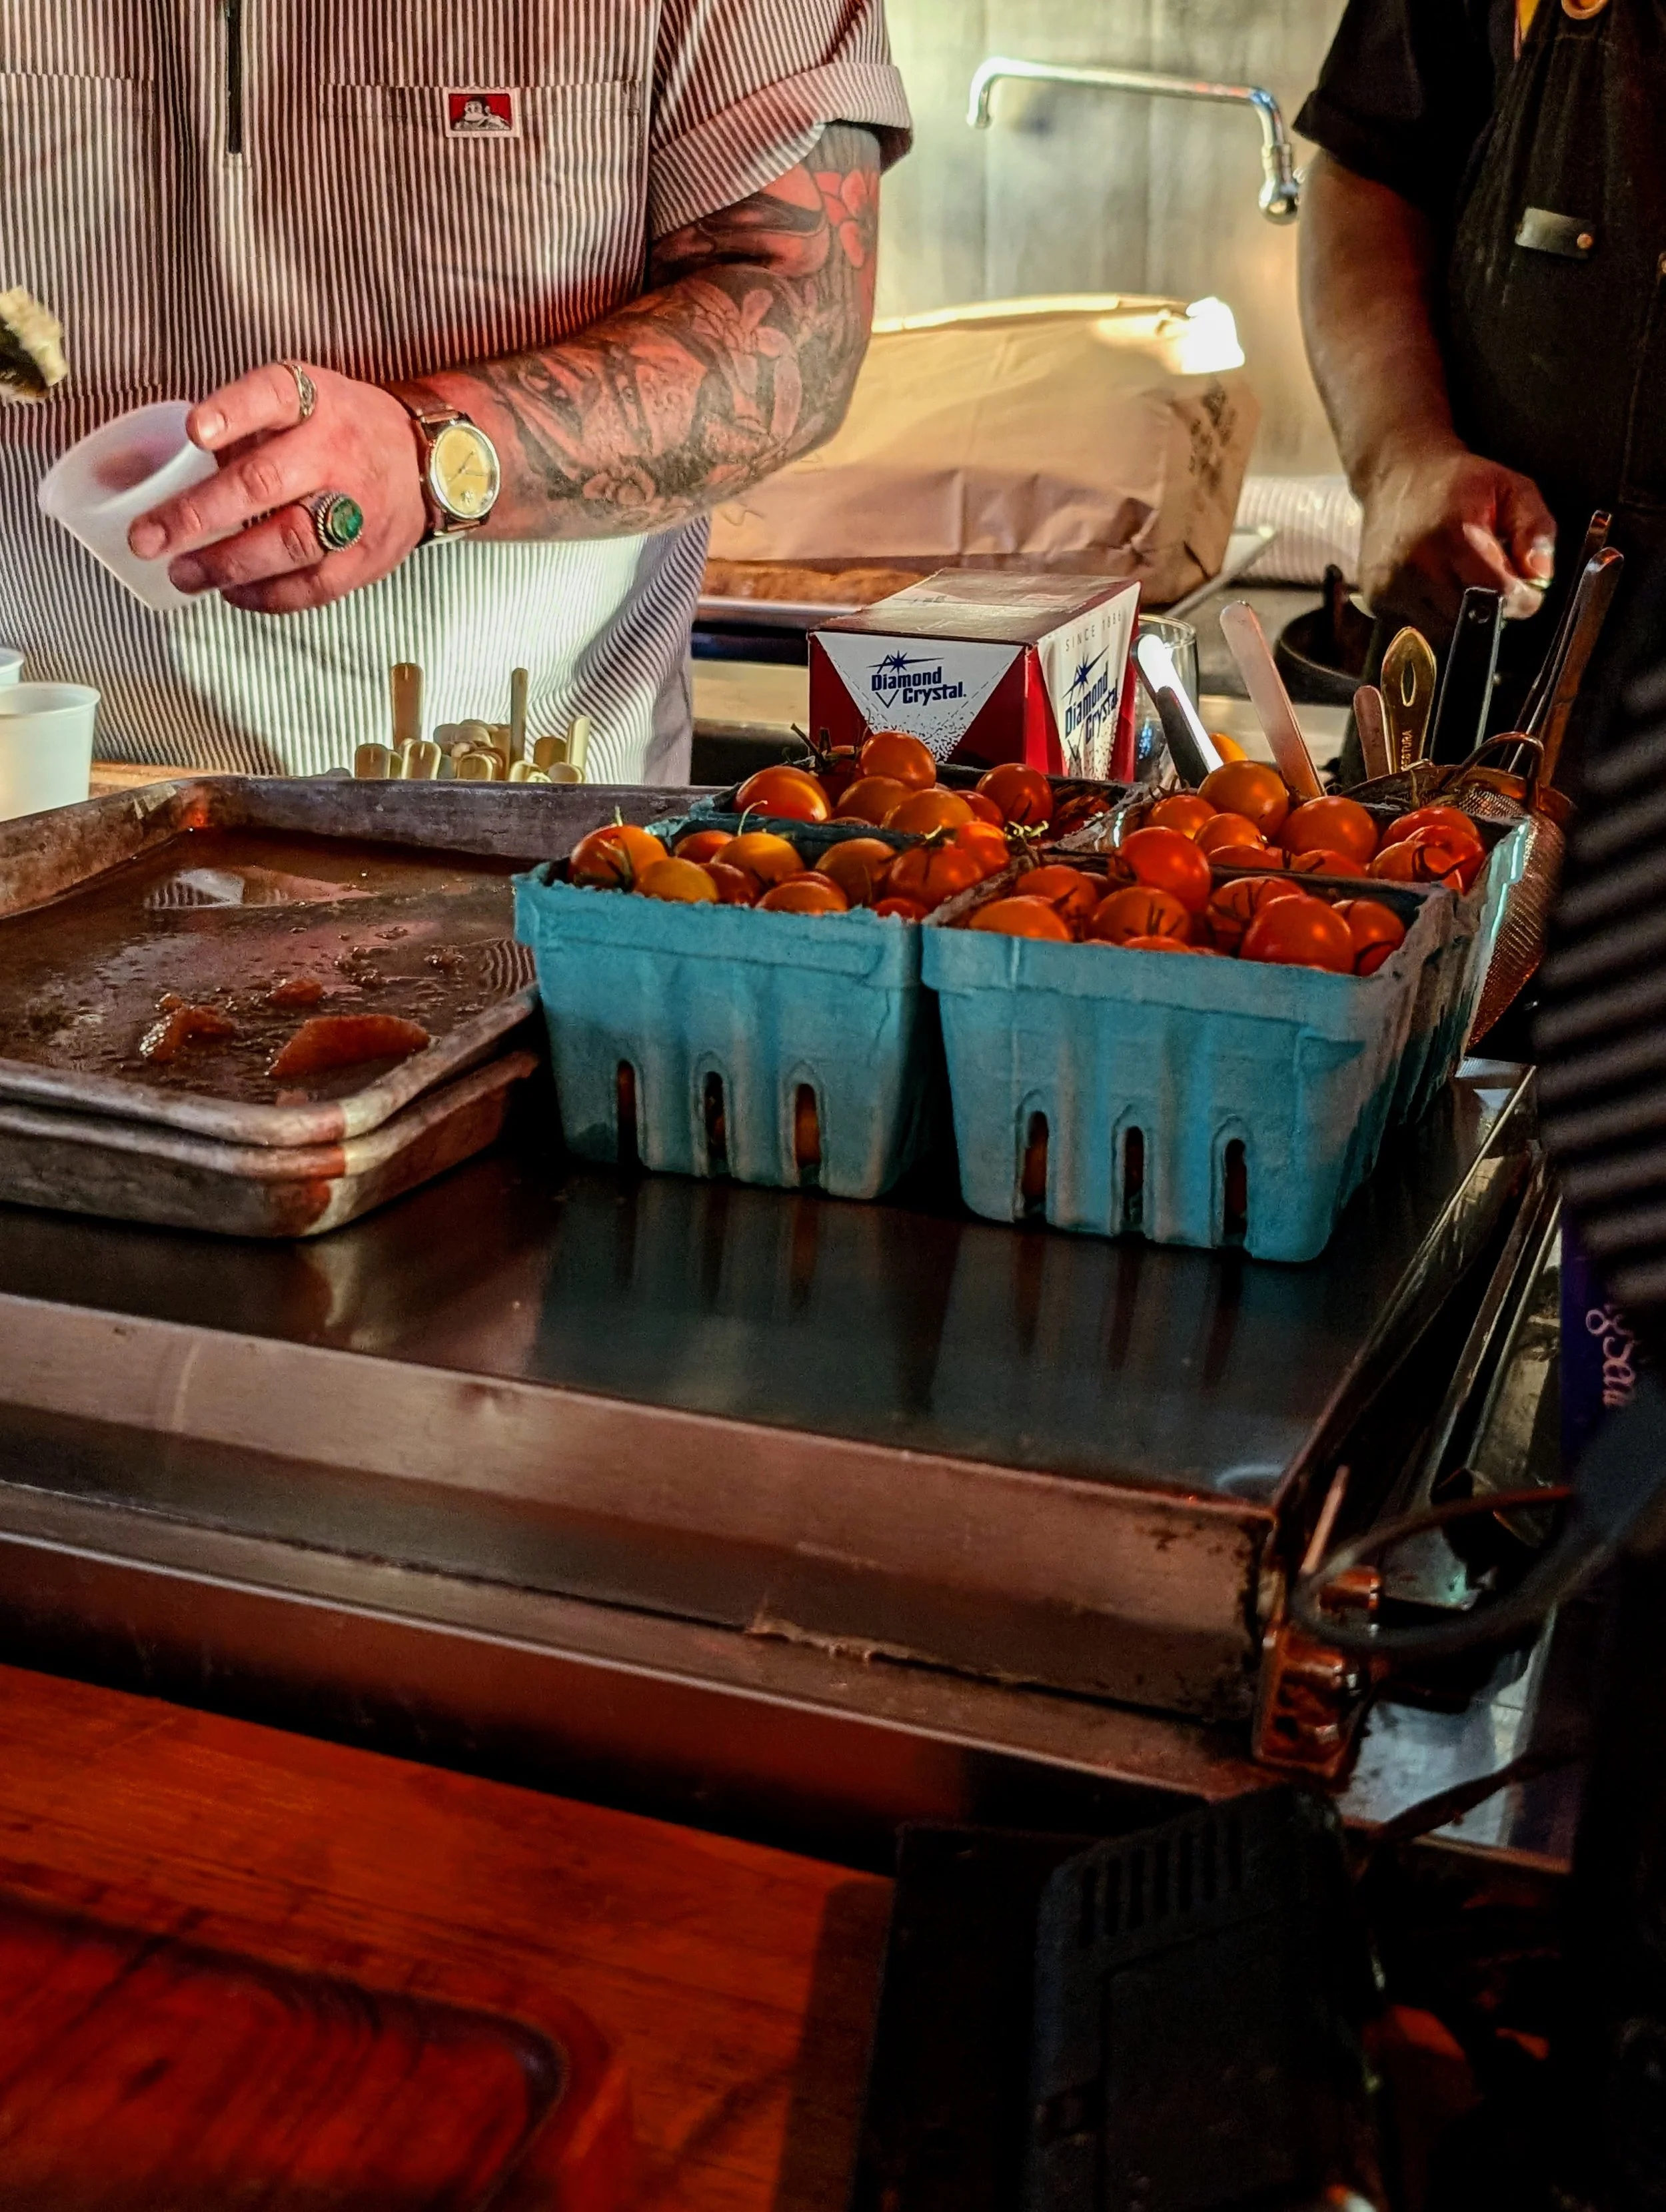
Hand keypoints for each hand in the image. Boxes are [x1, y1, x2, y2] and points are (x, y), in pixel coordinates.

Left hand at [126, 362, 427, 612]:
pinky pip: (312, 586)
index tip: (193, 431)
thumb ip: (246, 428)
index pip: (273, 394)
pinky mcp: (367, 558)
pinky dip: (266, 595)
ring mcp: (357, 509)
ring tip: (182, 575)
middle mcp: (338, 453)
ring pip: (288, 542)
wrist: (425, 462)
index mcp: (317, 402)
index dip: (231, 413)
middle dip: (197, 514)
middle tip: (148, 537)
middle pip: (264, 484)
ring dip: (227, 564)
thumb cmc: (342, 429)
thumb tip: (167, 472)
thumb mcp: (304, 400)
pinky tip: (231, 593)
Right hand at [1359, 441, 1556, 628]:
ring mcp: (1392, 587)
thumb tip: (1539, 575)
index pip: (1501, 596)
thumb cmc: (1459, 482)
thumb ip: (1536, 529)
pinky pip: (1415, 628)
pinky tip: (1432, 586)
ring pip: (1443, 632)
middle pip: (1472, 622)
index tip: (1523, 587)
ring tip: (1460, 583)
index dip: (1523, 598)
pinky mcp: (1376, 600)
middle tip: (1490, 583)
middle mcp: (1419, 567)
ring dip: (1460, 617)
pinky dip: (1431, 615)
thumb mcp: (1512, 488)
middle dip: (1491, 610)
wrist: (1396, 475)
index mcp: (1456, 537)